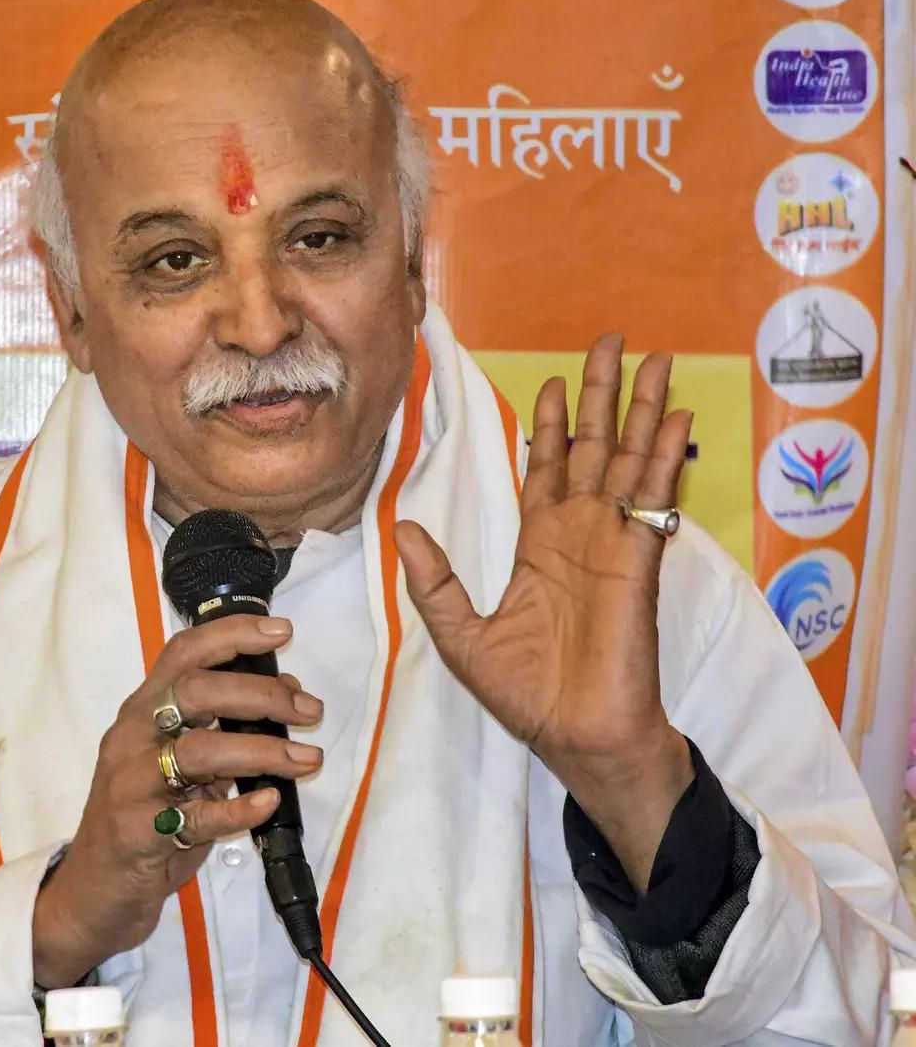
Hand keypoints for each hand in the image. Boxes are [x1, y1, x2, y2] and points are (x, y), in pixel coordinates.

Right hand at [32, 615, 323, 987]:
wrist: (94, 892)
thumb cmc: (143, 821)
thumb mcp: (178, 767)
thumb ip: (221, 730)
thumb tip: (287, 691)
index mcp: (141, 713)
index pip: (182, 654)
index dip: (231, 634)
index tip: (281, 631)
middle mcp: (131, 739)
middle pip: (193, 693)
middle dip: (260, 694)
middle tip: (309, 710)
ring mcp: (130, 785)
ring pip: (198, 752)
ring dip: (262, 751)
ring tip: (307, 759)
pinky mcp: (137, 834)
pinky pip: (194, 816)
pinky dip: (238, 808)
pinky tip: (268, 803)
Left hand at [395, 334, 694, 889]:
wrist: (576, 735)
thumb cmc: (526, 694)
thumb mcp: (460, 635)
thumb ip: (434, 581)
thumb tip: (402, 528)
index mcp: (539, 546)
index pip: (546, 468)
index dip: (549, 426)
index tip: (550, 383)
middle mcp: (578, 533)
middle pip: (592, 447)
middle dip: (601, 394)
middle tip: (610, 341)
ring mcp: (611, 541)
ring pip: (627, 458)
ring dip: (641, 407)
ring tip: (655, 357)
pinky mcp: (637, 558)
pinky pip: (652, 496)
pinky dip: (664, 453)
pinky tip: (675, 414)